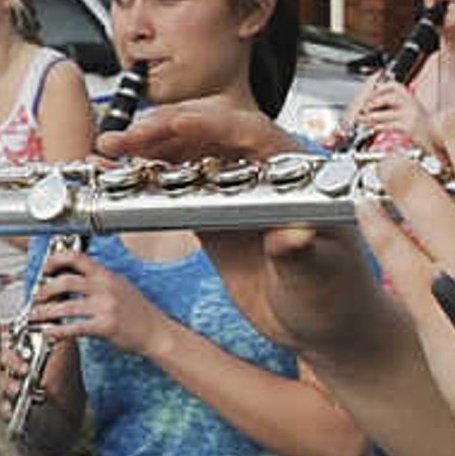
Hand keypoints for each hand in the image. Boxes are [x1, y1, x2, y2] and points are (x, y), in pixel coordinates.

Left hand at [25, 246, 170, 361]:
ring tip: (36, 316)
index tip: (45, 267)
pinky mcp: (104, 327)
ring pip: (65, 306)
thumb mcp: (121, 286)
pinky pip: (75, 328)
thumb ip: (99, 280)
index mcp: (107, 275)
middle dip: (45, 289)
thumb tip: (74, 277)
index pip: (77, 258)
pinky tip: (50, 333)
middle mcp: (105, 288)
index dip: (56, 260)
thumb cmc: (139, 312)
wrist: (157, 332)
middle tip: (37, 297)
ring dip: (45, 312)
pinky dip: (58, 331)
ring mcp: (105, 307)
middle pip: (66, 281)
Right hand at [105, 101, 397, 363]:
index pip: (252, 134)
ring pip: (190, 157)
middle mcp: (265, 176)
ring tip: (114, 154)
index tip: (176, 124)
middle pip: (212, 135)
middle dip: (167, 131)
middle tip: (128, 140)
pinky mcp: (216, 219)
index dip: (212, 124)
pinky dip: (150, 183)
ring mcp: (238, 196)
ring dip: (151, 152)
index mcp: (298, 175)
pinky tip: (123, 180)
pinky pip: (179, 191)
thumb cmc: (340, 299)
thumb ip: (304, 255)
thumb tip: (290, 236)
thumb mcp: (324, 278)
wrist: (328, 332)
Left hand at [346, 72, 421, 147]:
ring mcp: (409, 115)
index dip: (378, 89)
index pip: (392, 86)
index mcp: (408, 95)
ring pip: (385, 114)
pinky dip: (378, 126)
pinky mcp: (408, 128)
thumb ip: (390, 102)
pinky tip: (374, 127)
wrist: (434, 133)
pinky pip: (389, 126)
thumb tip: (369, 104)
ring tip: (364, 119)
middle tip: (363, 108)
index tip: (367, 95)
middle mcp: (410, 102)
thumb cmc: (419, 120)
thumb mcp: (407, 106)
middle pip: (388, 98)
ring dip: (371, 117)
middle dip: (372, 103)